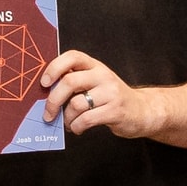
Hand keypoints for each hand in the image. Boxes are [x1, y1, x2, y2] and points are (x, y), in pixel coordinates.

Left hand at [42, 50, 159, 138]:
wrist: (142, 111)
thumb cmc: (110, 98)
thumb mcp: (95, 83)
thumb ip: (75, 83)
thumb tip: (46, 94)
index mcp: (95, 65)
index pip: (72, 56)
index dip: (54, 67)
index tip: (44, 83)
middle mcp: (103, 75)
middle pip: (69, 82)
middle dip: (53, 101)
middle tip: (48, 114)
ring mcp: (111, 92)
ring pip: (76, 104)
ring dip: (66, 118)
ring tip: (68, 123)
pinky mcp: (115, 110)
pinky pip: (86, 119)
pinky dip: (76, 127)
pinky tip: (78, 128)